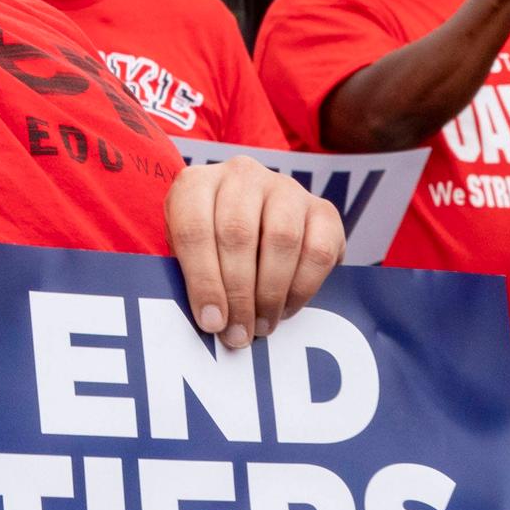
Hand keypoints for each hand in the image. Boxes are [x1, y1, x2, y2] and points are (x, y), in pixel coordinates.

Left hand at [166, 158, 345, 351]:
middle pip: (238, 234)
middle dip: (238, 294)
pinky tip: (287, 308)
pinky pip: (318, 251)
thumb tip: (211, 322)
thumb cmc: (212, 247)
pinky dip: (303, 288)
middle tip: (238, 334)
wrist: (256, 226)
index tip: (211, 322)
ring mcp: (285, 187)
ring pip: (281, 239)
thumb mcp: (187, 256)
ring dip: (271, 293)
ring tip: (262, 325)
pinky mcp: (322, 208)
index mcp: (196, 184)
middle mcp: (241, 175)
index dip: (203, 280)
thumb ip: (191, 280)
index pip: (194, 228)